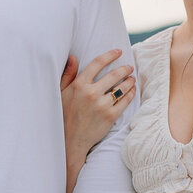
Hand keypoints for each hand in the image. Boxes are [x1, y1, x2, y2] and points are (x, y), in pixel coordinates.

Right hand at [60, 49, 135, 166]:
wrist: (70, 140)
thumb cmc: (64, 115)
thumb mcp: (60, 93)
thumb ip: (68, 74)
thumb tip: (73, 57)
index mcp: (79, 84)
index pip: (97, 63)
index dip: (110, 55)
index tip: (118, 51)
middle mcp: (91, 93)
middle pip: (114, 74)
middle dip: (124, 68)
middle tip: (129, 66)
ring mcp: (102, 105)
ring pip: (121, 88)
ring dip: (129, 81)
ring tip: (132, 78)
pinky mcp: (110, 116)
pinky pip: (125, 101)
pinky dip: (130, 94)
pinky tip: (132, 91)